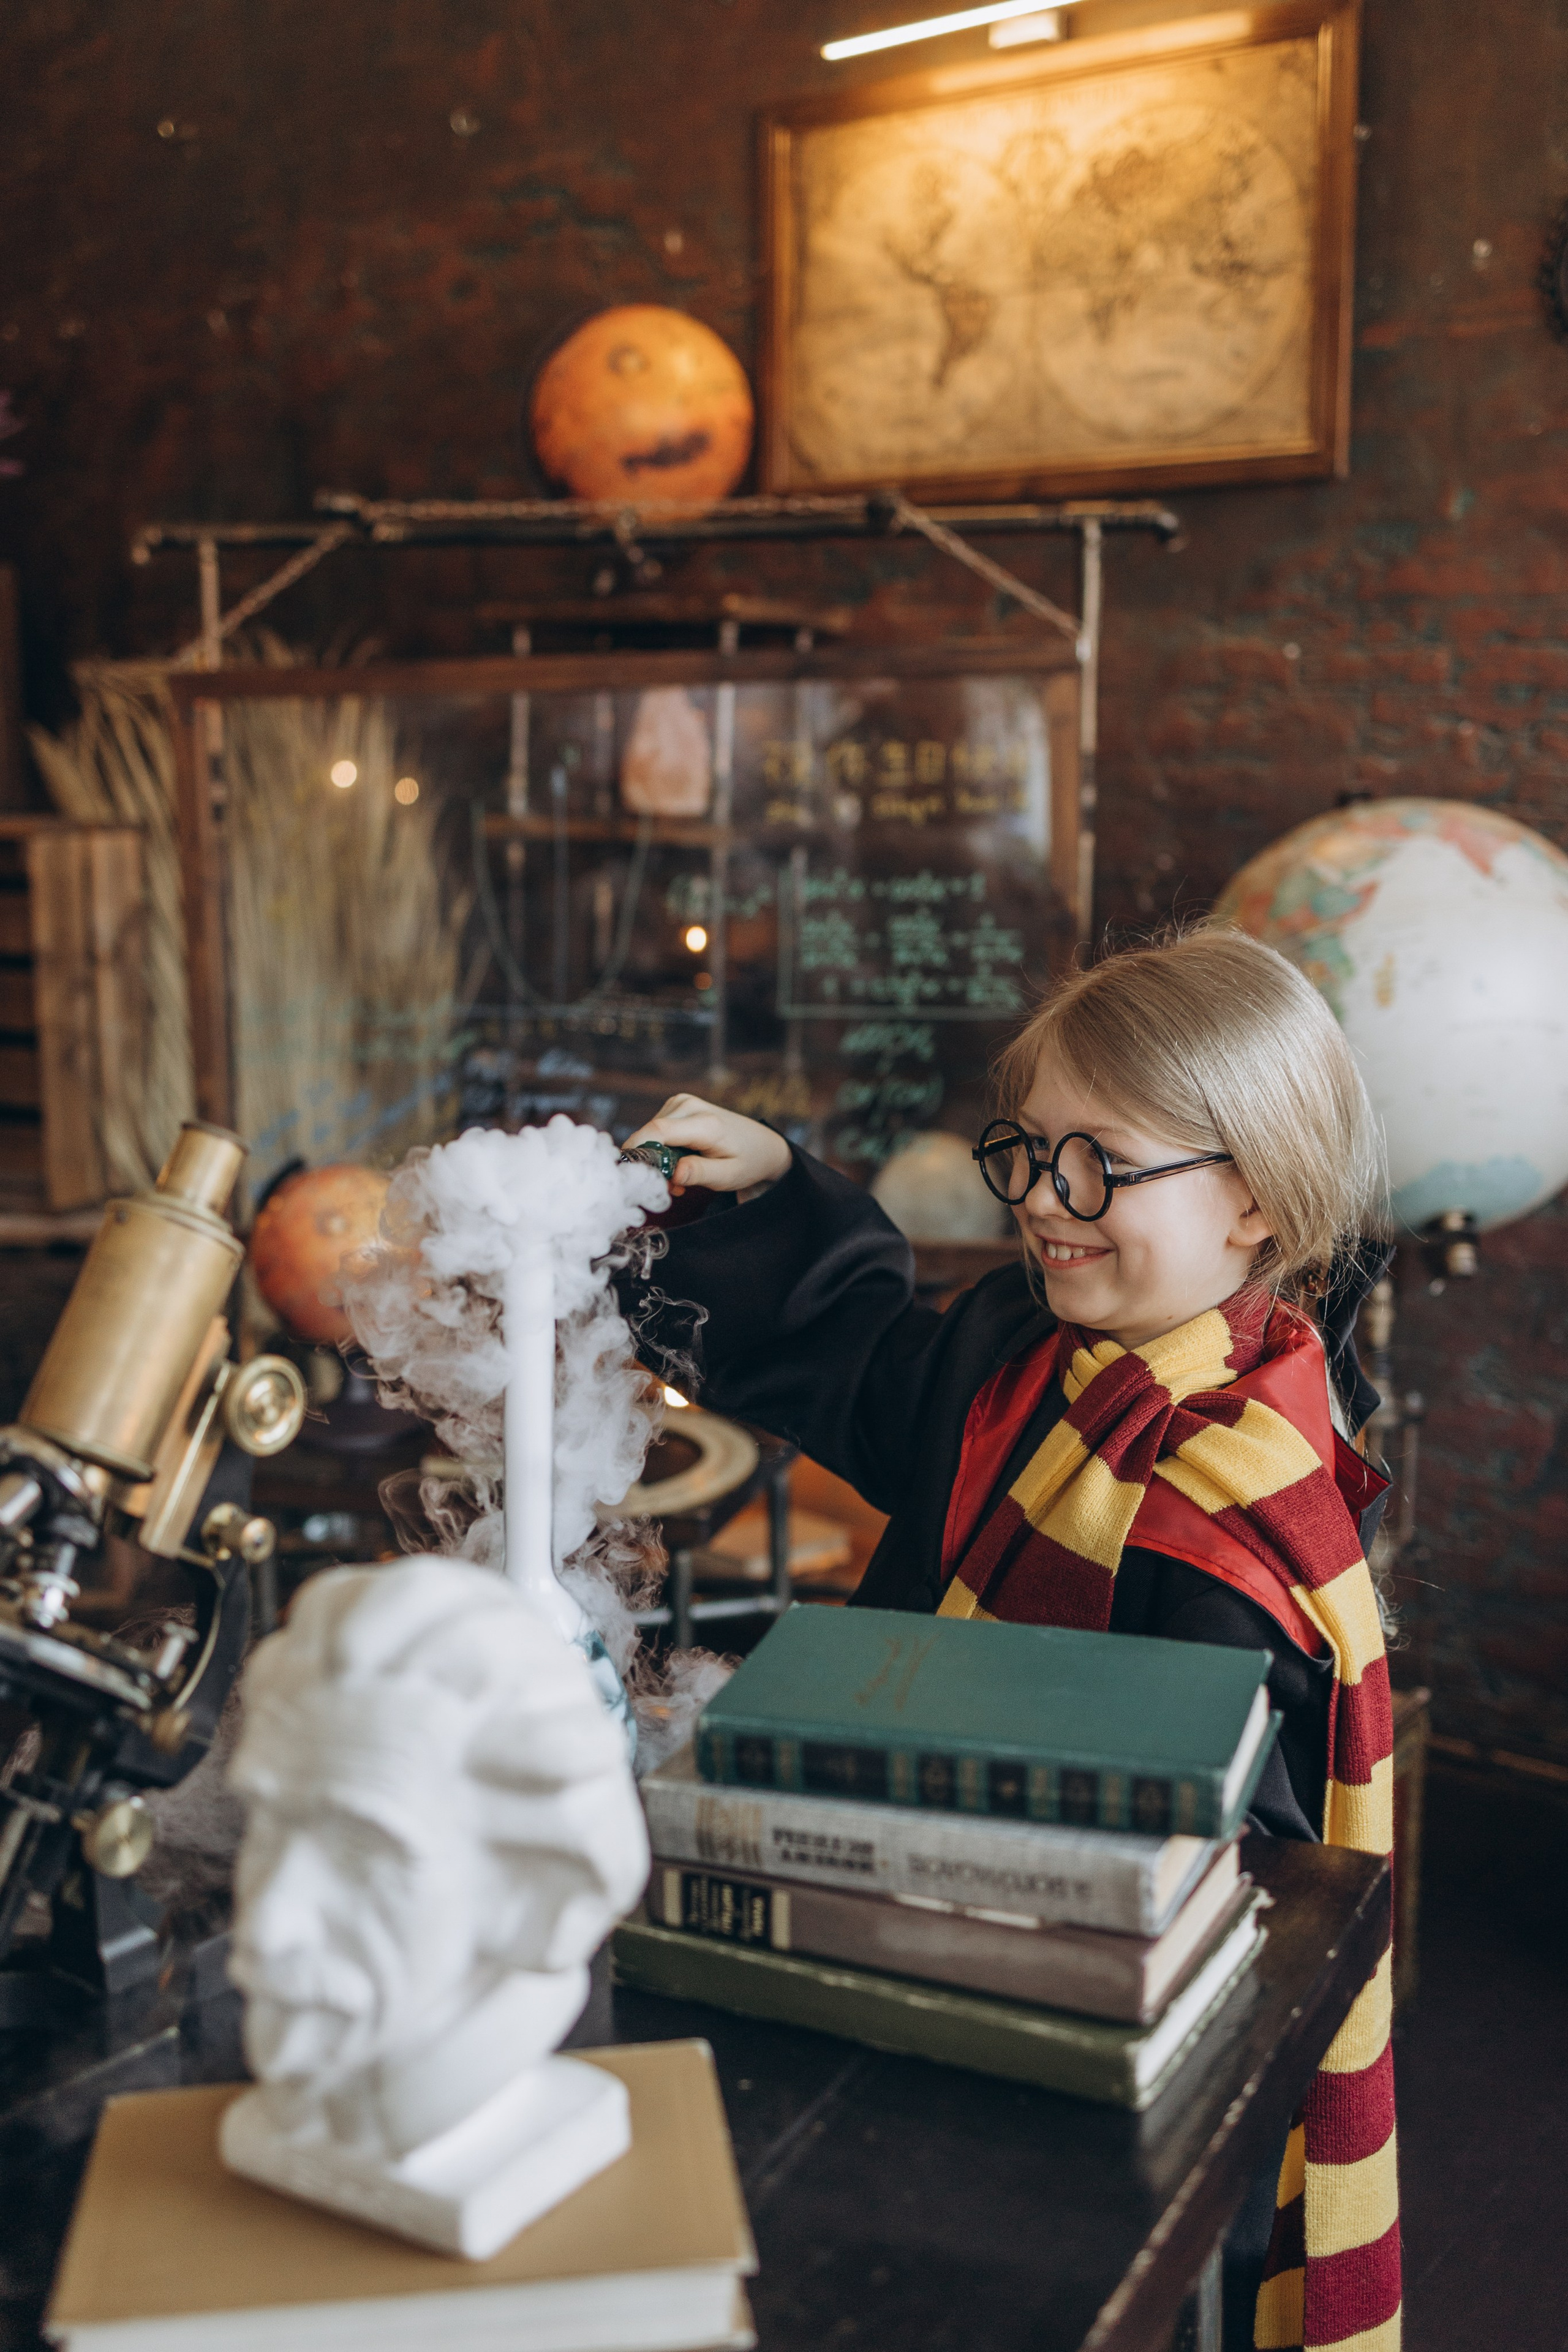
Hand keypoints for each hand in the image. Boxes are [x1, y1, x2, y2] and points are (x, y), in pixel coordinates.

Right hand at [624, 1095, 791, 1195]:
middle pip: (650, 1132)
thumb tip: (673, 1174)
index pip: (658, 1131)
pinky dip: (663, 1148)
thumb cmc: (747, 1162)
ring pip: (651, 1132)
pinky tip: (680, 1160)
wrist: (762, 1144)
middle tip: (671, 1186)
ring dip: (658, 1157)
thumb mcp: (728, 1176)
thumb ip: (700, 1174)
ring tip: (681, 1175)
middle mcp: (690, 1105)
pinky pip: (657, 1128)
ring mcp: (683, 1102)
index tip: (635, 1176)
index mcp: (706, 1123)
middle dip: (651, 1162)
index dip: (639, 1151)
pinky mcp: (678, 1104)